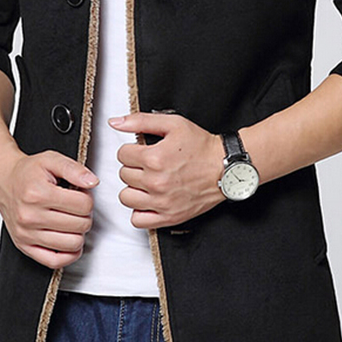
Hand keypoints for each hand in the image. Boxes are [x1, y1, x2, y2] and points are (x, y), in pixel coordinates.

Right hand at [0, 148, 98, 269]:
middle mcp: (30, 216)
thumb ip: (74, 169)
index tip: (80, 194)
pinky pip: (54, 261)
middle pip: (80, 225)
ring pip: (72, 244)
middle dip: (85, 215)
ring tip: (71, 220)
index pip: (84, 205)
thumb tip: (92, 182)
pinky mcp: (24, 246)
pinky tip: (69, 240)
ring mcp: (26, 234)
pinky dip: (68, 254)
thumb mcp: (52, 159)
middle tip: (76, 206)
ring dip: (78, 232)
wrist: (3, 181)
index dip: (88, 198)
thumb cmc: (28, 172)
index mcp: (38, 194)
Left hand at [109, 112, 223, 228]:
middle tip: (149, 164)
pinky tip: (148, 199)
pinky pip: (138, 220)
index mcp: (154, 158)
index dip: (132, 150)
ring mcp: (162, 202)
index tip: (143, 150)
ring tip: (147, 181)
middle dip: (134, 166)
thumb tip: (115, 123)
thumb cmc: (202, 146)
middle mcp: (156, 182)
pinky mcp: (169, 217)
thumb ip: (140, 121)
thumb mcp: (173, 124)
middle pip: (123, 174)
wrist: (225, 168)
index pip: (122, 154)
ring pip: (126, 197)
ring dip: (134, 188)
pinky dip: (140, 210)